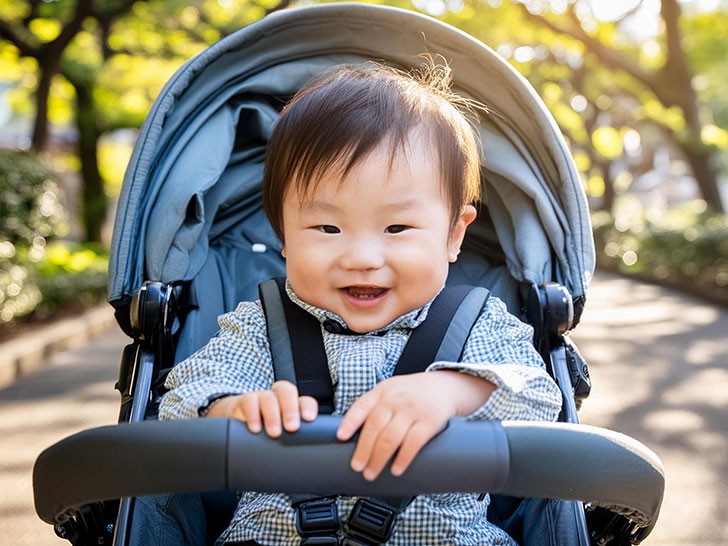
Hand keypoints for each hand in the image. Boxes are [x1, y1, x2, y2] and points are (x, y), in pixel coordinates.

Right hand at [205, 381, 317, 436]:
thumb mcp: (281, 436)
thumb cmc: (265, 432)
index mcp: (292, 405)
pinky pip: (248, 402)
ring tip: (274, 433)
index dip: (308, 407)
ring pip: (268, 398)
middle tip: (292, 428)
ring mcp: (261, 398)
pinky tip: (255, 428)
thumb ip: (292, 441)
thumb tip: (302, 460)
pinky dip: (252, 414)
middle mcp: (277, 398)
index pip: (304, 400)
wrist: (238, 422)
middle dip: (290, 409)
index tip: (309, 419)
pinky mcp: (244, 402)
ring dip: (272, 415)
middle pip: (287, 392)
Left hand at [336, 371, 494, 480]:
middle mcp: (395, 399)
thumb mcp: (389, 391)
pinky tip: (396, 469)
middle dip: (363, 450)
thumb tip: (349, 435)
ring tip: (371, 472)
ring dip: (379, 458)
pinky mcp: (430, 420)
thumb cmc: (411, 393)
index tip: (341, 437)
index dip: (350, 422)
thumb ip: (372, 407)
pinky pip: (414, 441)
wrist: (444, 386)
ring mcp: (412, 409)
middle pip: (374, 426)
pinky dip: (403, 458)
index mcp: (382, 392)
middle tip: (357, 467)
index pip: (362, 405)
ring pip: (391, 436)